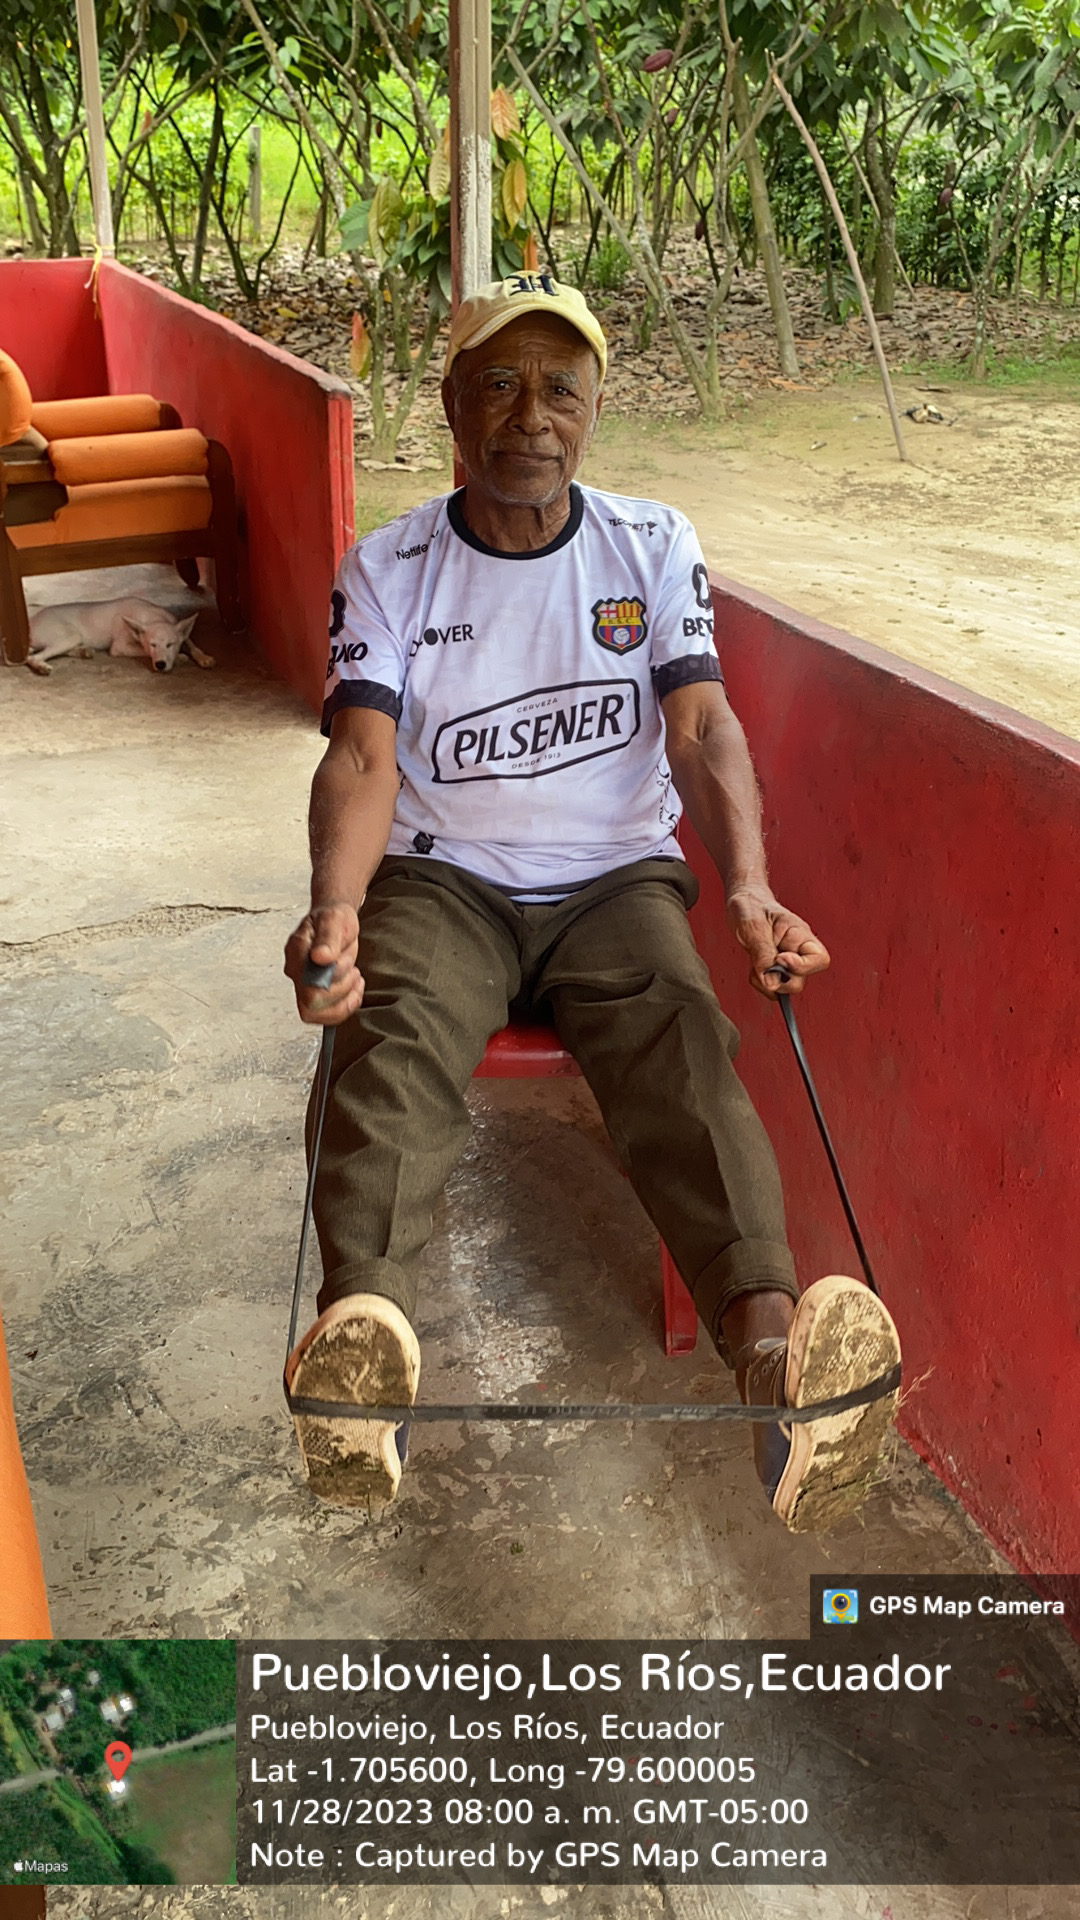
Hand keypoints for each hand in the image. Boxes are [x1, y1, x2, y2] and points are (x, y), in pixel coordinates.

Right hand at [284, 901, 362, 1024]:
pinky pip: (326, 1014)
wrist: (336, 922)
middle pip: (310, 1002)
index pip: (305, 981)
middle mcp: (296, 971)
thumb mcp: (335, 919)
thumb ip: (328, 938)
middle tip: (352, 968)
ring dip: (343, 1002)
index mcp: (296, 950)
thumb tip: (320, 957)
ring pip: (315, 1013)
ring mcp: (303, 984)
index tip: (345, 960)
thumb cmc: (334, 918)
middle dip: (340, 988)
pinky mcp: (315, 993)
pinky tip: (355, 989)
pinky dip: (346, 1006)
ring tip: (355, 979)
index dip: (331, 978)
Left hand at [726, 887, 829, 998]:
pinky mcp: (775, 969)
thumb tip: (771, 983)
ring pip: (786, 987)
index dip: (801, 966)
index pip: (819, 959)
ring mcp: (787, 962)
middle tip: (760, 964)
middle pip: (799, 980)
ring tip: (754, 963)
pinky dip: (760, 983)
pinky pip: (773, 987)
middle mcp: (798, 951)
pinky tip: (753, 968)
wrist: (742, 902)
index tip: (778, 959)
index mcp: (800, 935)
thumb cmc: (751, 906)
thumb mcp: (754, 927)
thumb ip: (763, 954)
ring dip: (766, 982)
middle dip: (777, 979)